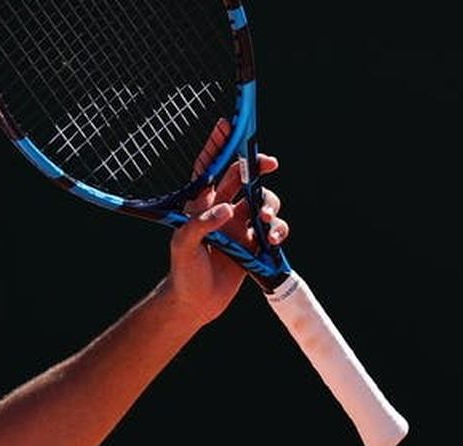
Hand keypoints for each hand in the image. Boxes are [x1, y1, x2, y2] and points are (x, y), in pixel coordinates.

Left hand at [166, 151, 288, 324]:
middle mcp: (222, 210)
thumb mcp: (183, 247)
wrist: (197, 304)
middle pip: (244, 177)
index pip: (209, 169)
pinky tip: (271, 240)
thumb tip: (227, 210)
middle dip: (258, 166)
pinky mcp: (255, 243)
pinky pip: (275, 227)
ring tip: (265, 222)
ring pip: (264, 200)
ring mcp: (240, 225)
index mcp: (200, 206)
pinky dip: (279, 229)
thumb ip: (200, 226)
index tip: (226, 126)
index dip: (218, 147)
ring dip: (271, 205)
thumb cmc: (183, 274)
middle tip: (270, 163)